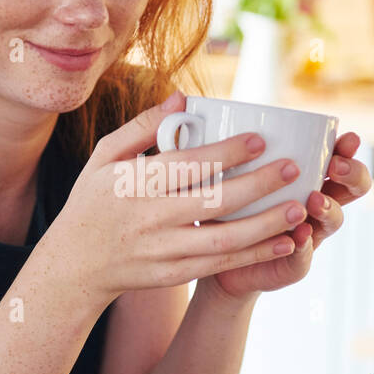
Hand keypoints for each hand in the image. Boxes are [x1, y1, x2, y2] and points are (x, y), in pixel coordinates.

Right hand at [47, 92, 325, 307]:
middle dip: (258, 185)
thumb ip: (141, 128)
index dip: (227, 153)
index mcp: (135, 184)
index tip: (261, 140)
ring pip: (223, 239)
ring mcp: (163, 250)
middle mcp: (151, 218)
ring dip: (265, 225)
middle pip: (213, 200)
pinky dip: (254, 255)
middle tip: (293, 168)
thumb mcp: (104, 158)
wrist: (75, 264)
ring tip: (299, 208)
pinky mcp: (173, 274)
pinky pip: (220, 264)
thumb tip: (182, 98)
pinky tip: (283, 242)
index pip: (188, 165)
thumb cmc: (93, 201)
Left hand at [206, 131, 371, 300]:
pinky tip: (298, 236)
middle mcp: (313, 202)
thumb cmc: (217, 203)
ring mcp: (308, 234)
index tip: (347, 138)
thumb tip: (182, 96)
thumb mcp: (219, 169)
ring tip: (314, 200)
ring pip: (335, 220)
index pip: (338, 156)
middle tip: (335, 167)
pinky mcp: (291, 263)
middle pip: (351, 187)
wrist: (208, 255)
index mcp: (306, 175)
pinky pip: (304, 256)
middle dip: (352, 174)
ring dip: (329, 208)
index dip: (348, 148)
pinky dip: (303, 245)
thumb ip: (213, 137)